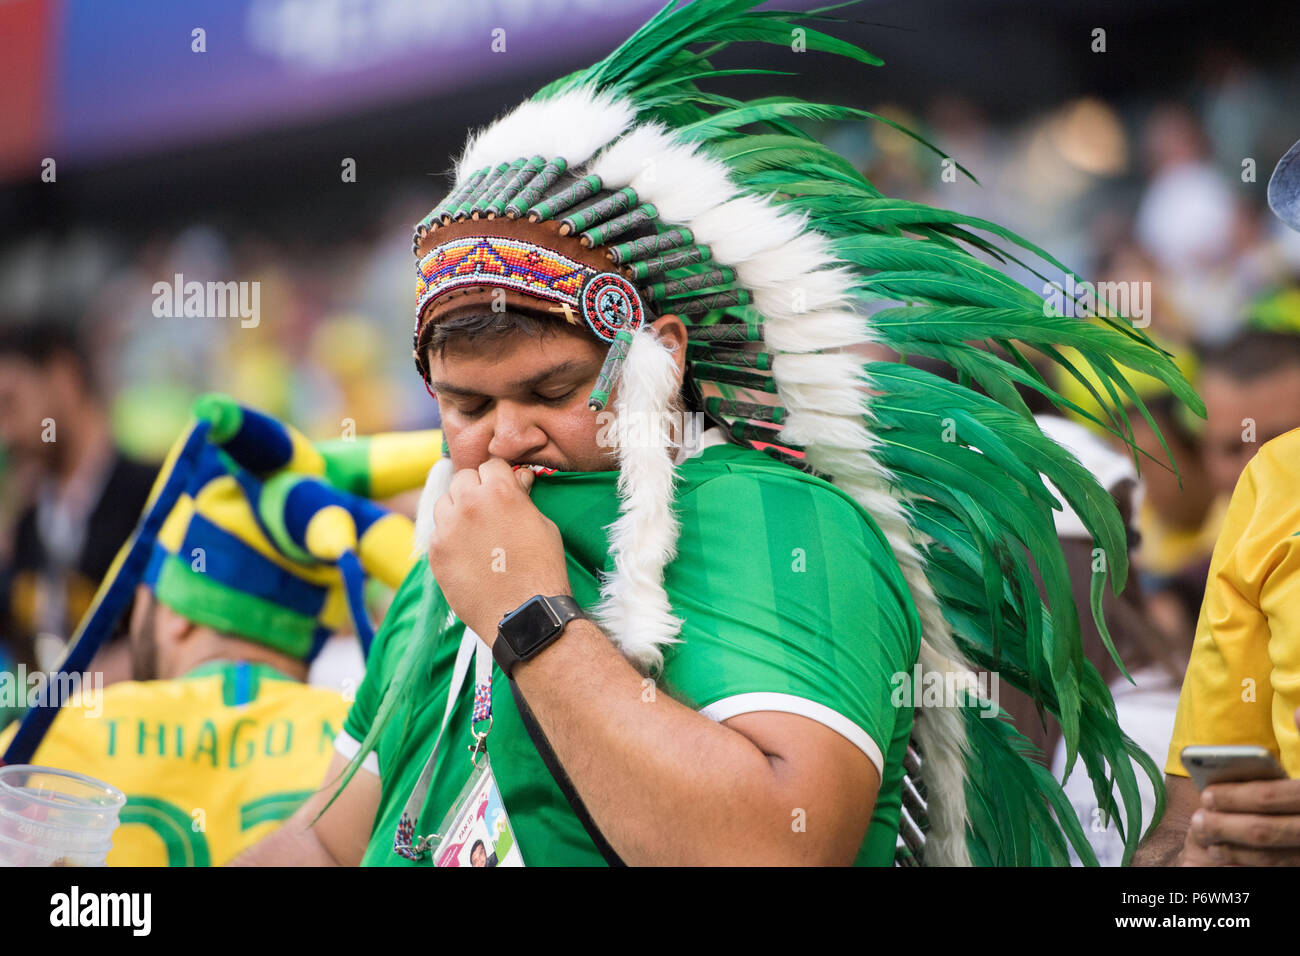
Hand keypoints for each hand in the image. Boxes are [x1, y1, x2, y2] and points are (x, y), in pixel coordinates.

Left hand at [427, 458, 571, 641]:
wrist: (523, 614)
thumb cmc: (542, 570)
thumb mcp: (543, 525)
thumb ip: (523, 498)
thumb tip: (518, 480)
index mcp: (500, 491)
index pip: (490, 465)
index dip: (499, 477)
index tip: (503, 488)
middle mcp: (468, 503)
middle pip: (463, 479)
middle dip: (476, 489)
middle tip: (489, 509)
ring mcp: (447, 528)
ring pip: (445, 502)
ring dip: (457, 509)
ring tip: (474, 530)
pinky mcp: (436, 552)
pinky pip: (438, 531)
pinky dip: (449, 536)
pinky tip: (466, 552)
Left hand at [1182, 708, 1299, 865]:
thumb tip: (1297, 711)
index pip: (1273, 796)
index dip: (1237, 796)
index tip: (1206, 793)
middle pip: (1265, 831)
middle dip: (1225, 824)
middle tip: (1198, 817)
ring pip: (1267, 854)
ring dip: (1230, 844)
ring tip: (1203, 831)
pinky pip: (1273, 868)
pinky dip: (1243, 860)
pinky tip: (1220, 850)